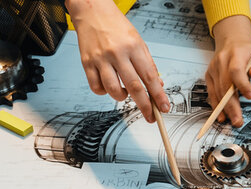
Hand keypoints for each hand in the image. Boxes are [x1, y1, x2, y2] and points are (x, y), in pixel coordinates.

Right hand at [67, 0, 168, 121]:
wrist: (92, 10)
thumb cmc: (116, 26)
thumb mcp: (138, 41)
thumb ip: (147, 63)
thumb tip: (157, 85)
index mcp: (133, 47)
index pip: (149, 77)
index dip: (158, 95)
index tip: (163, 107)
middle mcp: (117, 53)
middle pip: (134, 87)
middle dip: (145, 105)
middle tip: (151, 116)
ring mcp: (101, 59)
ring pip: (113, 90)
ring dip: (122, 98)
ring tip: (125, 93)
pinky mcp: (87, 63)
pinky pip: (96, 87)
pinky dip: (104, 92)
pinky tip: (108, 86)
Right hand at [205, 15, 250, 126]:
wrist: (231, 43)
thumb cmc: (247, 52)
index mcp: (235, 54)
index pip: (236, 70)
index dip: (242, 84)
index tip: (250, 96)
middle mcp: (221, 61)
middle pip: (225, 85)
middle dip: (232, 105)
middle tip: (239, 119)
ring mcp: (213, 69)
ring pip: (217, 92)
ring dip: (225, 109)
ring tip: (233, 120)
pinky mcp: (209, 76)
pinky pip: (212, 93)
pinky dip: (216, 106)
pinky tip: (221, 116)